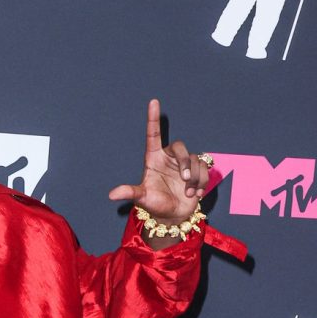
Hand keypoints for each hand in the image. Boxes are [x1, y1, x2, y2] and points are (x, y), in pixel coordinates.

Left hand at [108, 99, 209, 222]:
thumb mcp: (142, 198)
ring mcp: (184, 164)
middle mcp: (169, 158)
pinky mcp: (197, 171)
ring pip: (195, 160)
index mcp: (154, 158)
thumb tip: (111, 195)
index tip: (153, 101)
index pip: (153, 134)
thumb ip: (130, 193)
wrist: (173, 216)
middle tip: (184, 180)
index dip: (153, 118)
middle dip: (185, 163)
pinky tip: (194, 194)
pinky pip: (205, 169)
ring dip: (194, 178)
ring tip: (187, 192)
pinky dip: (202, 182)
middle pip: (181, 147)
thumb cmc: (155, 204)